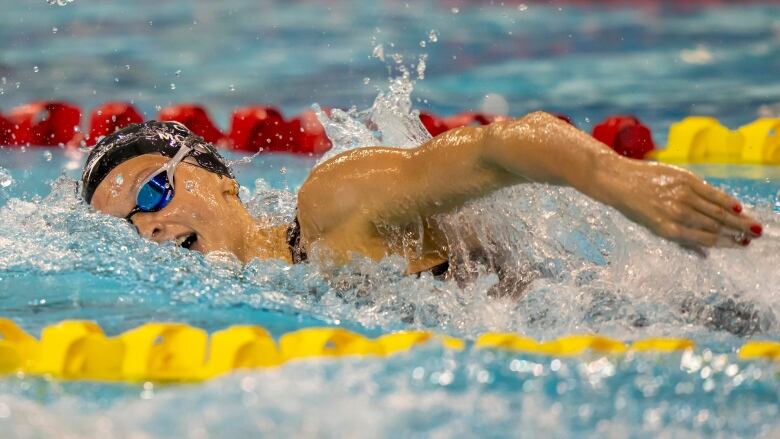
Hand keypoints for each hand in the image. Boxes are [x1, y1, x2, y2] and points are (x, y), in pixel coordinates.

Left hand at [603, 159, 762, 248]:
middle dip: (737, 232)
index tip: (741, 245)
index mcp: (668, 230)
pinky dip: (726, 200)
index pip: (705, 239)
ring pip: (716, 210)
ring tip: (753, 225)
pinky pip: (710, 192)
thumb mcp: (653, 228)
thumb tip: (705, 255)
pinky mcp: (684, 179)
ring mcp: (681, 196)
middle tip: (755, 236)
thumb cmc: (636, 207)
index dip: (726, 243)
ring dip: (737, 219)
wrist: (618, 180)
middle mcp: (676, 214)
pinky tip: (738, 207)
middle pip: (715, 225)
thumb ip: (681, 239)